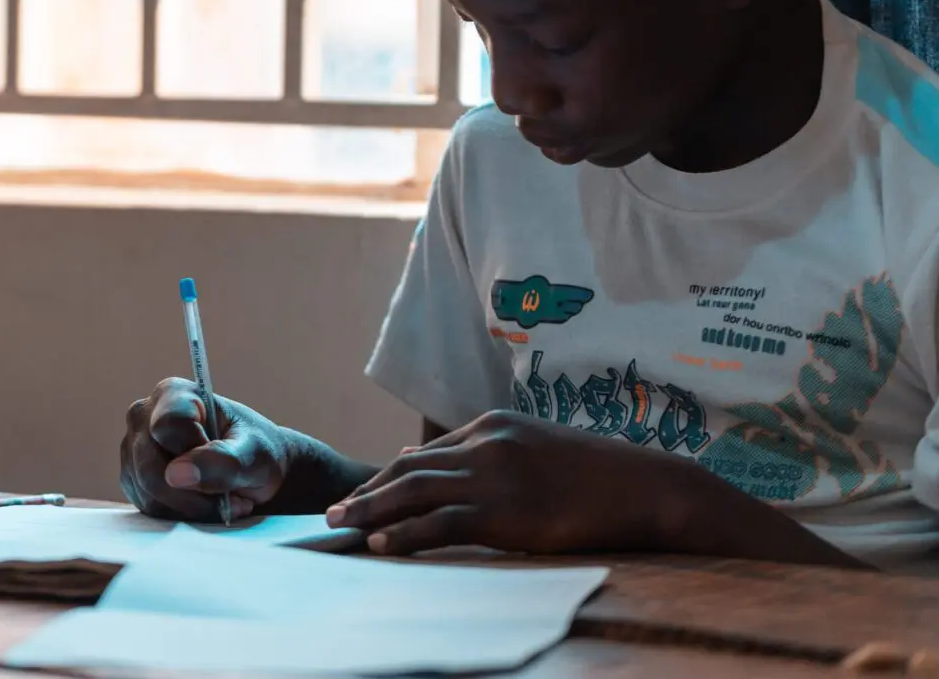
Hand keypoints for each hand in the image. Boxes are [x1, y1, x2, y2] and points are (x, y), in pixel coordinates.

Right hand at [120, 377, 292, 521]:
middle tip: (231, 499)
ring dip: (190, 507)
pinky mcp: (133, 480)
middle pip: (151, 467)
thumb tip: (176, 473)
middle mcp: (144, 417)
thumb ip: (222, 460)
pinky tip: (205, 505)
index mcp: (174, 394)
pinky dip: (180, 515)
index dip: (197, 454)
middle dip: (194, 494)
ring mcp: (134, 450)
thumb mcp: (253, 454)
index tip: (227, 462)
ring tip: (223, 501)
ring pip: (148, 493)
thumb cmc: (256, 452)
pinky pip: (148, 508)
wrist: (254, 472)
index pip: (167, 427)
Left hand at [325, 410, 681, 554]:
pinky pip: (441, 523)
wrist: (638, 486)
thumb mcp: (527, 447)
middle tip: (332, 513)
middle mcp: (484, 443)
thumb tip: (417, 453)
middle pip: (409, 469)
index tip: (360, 494)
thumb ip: (476, 450)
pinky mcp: (504, 511)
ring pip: (415, 492)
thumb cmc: (588, 472)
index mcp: (490, 425)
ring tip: (339, 527)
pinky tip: (380, 544)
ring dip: (370, 510)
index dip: (387, 476)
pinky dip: (406, 534)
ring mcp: (493, 475)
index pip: (424, 453)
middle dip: (367, 491)